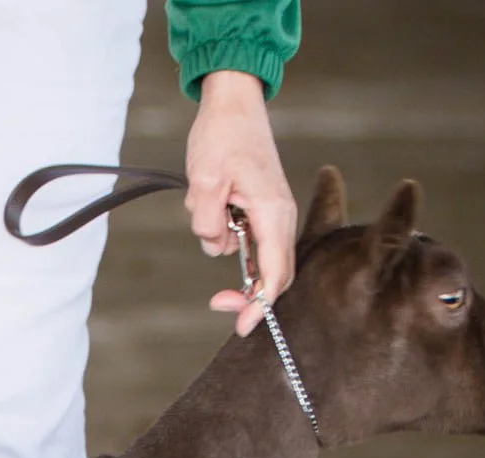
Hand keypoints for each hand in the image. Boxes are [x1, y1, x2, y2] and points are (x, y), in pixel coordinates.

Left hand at [184, 70, 297, 336]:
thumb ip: (208, 222)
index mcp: (273, 212)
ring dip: (224, 243)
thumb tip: (216, 245)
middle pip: (272, 273)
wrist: (233, 102)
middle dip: (247, 292)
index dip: (260, 305)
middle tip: (218, 301)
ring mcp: (272, 212)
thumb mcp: (203, 181)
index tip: (243, 327)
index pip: (274, 274)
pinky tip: (211, 200)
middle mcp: (280, 216)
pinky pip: (245, 236)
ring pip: (253, 254)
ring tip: (207, 202)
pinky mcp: (260, 207)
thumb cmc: (222, 135)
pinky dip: (224, 230)